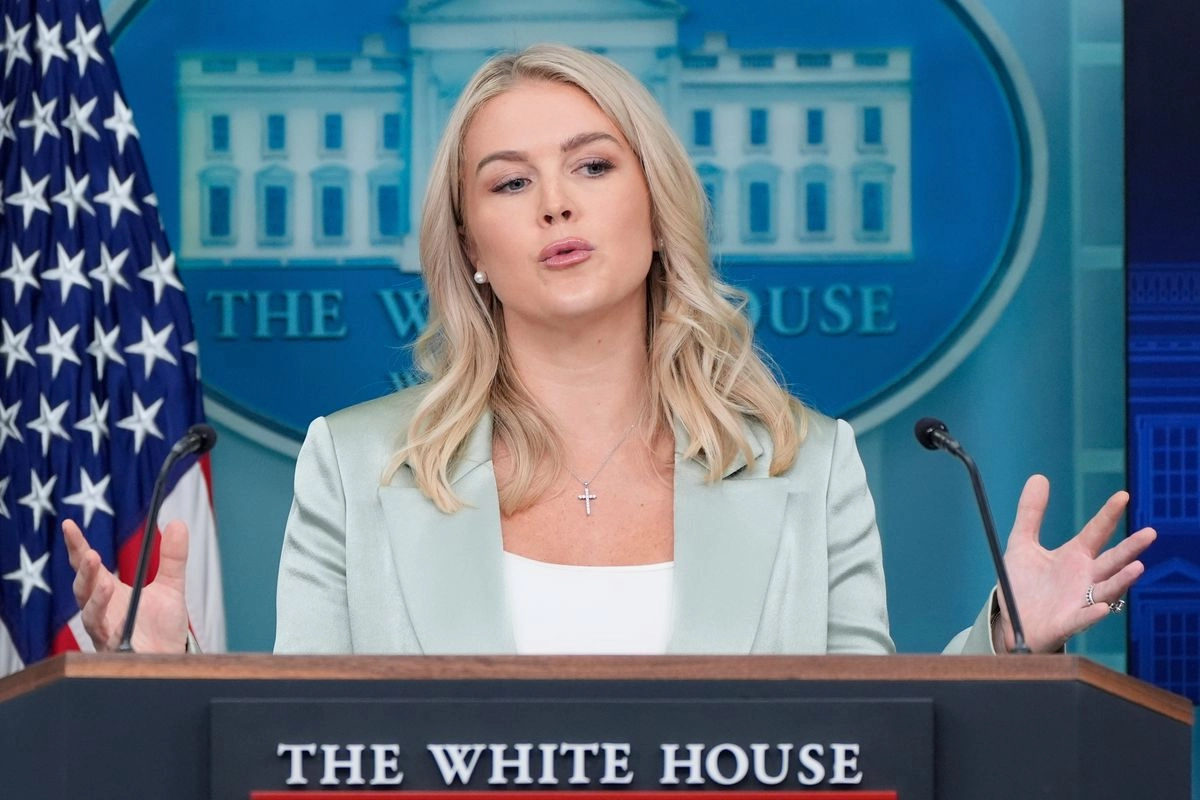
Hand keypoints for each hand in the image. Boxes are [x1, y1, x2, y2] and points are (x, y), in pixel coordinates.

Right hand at [63, 519, 190, 652]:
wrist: (171, 657)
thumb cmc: (163, 625)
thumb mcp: (170, 586)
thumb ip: (172, 557)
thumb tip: (177, 522)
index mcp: (108, 591)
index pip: (87, 565)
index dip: (77, 545)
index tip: (69, 524)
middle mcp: (101, 610)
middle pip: (83, 589)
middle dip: (84, 573)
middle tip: (90, 554)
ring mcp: (105, 632)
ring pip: (90, 616)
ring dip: (95, 599)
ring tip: (105, 584)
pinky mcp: (116, 652)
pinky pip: (109, 642)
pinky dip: (113, 632)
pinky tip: (119, 622)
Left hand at [992, 475, 1155, 652]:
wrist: (1013, 620)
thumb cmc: (1024, 584)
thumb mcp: (1022, 544)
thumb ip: (1030, 513)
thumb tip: (1038, 477)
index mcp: (1075, 556)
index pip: (1096, 531)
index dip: (1108, 514)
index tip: (1122, 495)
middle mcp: (1084, 577)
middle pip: (1111, 561)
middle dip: (1130, 548)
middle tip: (1150, 533)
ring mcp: (1079, 600)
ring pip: (1106, 589)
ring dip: (1121, 580)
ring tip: (1138, 567)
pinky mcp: (1067, 622)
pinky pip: (1082, 618)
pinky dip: (1092, 613)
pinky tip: (1102, 607)